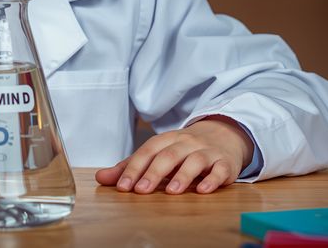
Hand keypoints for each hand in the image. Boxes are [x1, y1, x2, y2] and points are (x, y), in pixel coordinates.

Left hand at [95, 116, 253, 194]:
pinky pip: (220, 170)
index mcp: (167, 139)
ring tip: (171, 191)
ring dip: (182, 175)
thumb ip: (131, 166)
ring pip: (194, 161)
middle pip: (168, 155)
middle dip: (154, 173)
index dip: (134, 168)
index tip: (122, 187)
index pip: (148, 151)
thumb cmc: (185, 148)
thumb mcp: (158, 153)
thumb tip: (102, 178)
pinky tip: (202, 190)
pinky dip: (212, 180)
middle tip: (141, 191)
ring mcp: (207, 152)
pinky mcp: (225, 163)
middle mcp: (186, 143)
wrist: (224, 135)